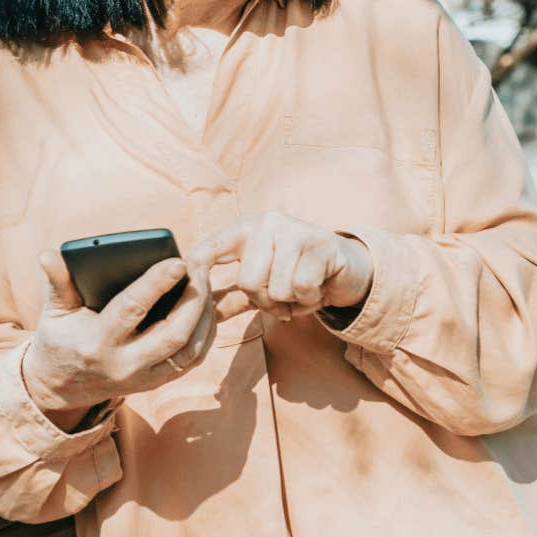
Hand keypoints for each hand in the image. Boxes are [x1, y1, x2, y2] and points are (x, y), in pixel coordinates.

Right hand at [22, 250, 217, 430]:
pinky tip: (208, 306)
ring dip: (205, 315)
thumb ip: (57, 281)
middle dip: (194, 297)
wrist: (61, 388)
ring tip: (207, 282)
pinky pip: (193, 360)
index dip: (157, 284)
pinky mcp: (157, 382)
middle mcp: (124, 365)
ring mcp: (144, 378)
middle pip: (173, 333)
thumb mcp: (54, 312)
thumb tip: (48, 254)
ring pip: (190, 349)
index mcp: (97, 343)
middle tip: (202, 266)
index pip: (132, 309)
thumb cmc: (60, 339)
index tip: (179, 261)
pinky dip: (206, 333)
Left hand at [186, 211, 373, 321]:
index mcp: (244, 229)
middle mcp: (266, 222)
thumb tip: (194, 314)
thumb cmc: (296, 276)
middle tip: (282, 299)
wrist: (346, 269)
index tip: (190, 295)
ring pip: (276, 288)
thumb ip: (229, 297)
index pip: (208, 249)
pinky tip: (317, 288)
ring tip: (301, 291)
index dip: (196, 274)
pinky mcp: (320, 243)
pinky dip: (309, 299)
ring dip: (291, 302)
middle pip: (248, 281)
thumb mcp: (260, 286)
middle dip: (266, 301)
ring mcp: (293, 229)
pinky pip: (301, 289)